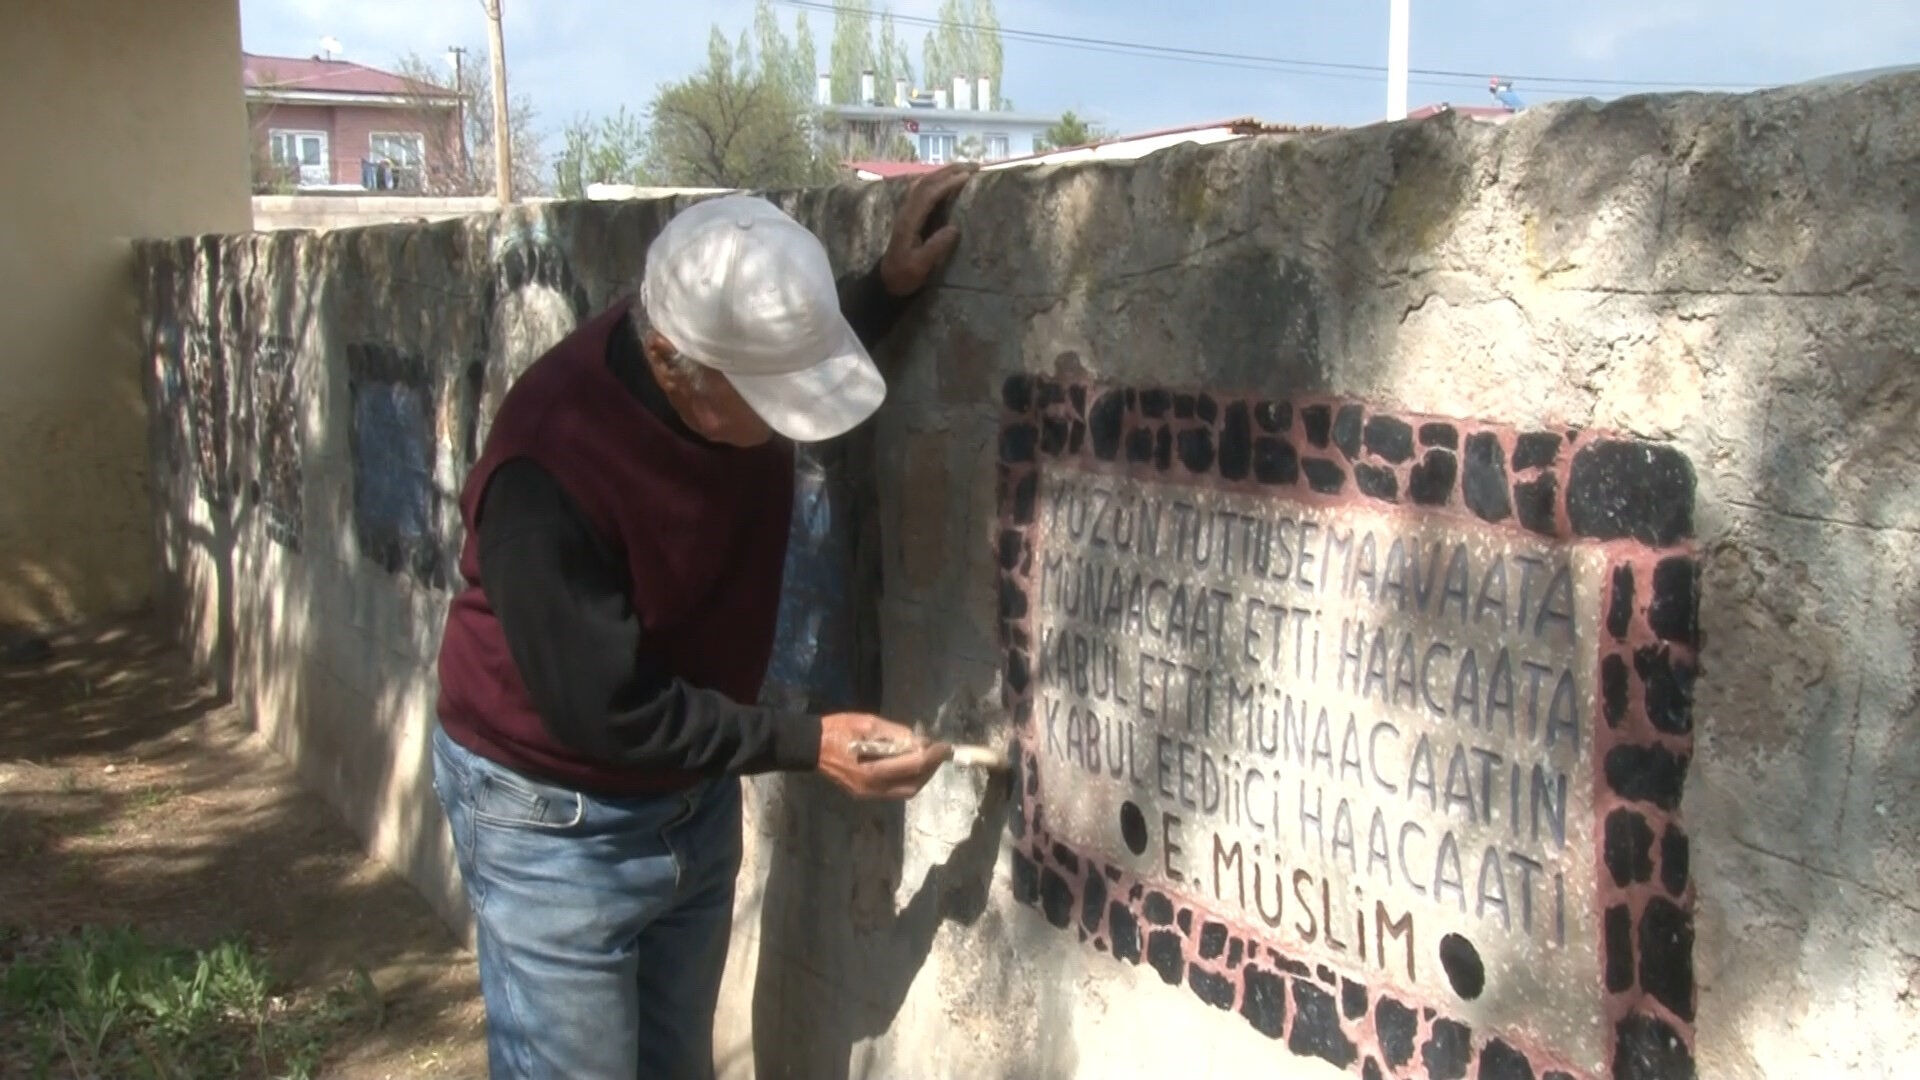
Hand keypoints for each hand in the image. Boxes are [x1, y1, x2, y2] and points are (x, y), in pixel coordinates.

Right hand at [816, 712, 952, 799]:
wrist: (810, 746)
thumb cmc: (838, 730)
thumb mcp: (868, 723)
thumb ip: (895, 734)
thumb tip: (919, 741)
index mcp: (872, 770)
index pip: (913, 766)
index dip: (933, 756)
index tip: (945, 746)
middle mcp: (872, 788)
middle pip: (913, 785)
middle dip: (930, 770)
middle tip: (940, 753)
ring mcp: (868, 794)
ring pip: (905, 791)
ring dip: (921, 777)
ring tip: (929, 759)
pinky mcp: (865, 794)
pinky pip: (895, 791)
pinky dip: (908, 779)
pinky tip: (911, 765)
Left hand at [879, 163, 975, 297]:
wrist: (886, 281)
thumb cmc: (904, 276)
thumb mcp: (919, 266)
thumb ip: (935, 248)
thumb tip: (954, 228)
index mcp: (909, 221)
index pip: (928, 194)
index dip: (947, 183)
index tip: (967, 177)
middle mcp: (907, 211)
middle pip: (926, 182)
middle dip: (949, 171)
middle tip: (974, 166)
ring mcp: (907, 211)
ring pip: (924, 182)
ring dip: (944, 172)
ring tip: (965, 168)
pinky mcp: (911, 214)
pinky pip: (923, 189)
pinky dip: (938, 180)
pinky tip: (949, 180)